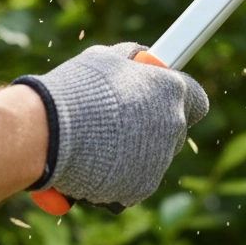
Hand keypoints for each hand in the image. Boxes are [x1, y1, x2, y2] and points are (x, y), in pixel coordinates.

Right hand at [14, 43, 207, 209]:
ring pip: (152, 157)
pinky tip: (91, 162)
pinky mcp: (141, 187)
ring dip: (132, 152)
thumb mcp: (104, 58)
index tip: (159, 97)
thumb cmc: (76, 90)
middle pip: (174, 129)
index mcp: (171, 90)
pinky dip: (117, 176)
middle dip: (152, 127)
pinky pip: (133, 181)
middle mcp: (173, 125)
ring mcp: (159, 159)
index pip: (196, 99)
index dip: (177, 98)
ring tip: (96, 142)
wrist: (49, 133)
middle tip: (121, 122)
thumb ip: (129, 57)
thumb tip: (140, 57)